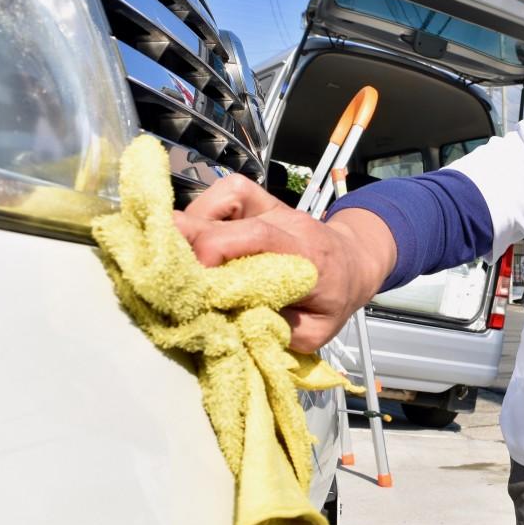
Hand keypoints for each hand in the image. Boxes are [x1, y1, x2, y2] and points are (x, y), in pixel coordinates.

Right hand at [172, 175, 393, 352]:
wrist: (355, 262)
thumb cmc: (334, 299)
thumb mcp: (315, 332)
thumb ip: (277, 332)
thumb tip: (231, 326)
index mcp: (305, 256)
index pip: (259, 239)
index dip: (216, 253)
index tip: (191, 285)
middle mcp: (288, 224)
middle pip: (231, 218)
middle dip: (190, 244)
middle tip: (167, 276)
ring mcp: (274, 209)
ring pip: (223, 198)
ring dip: (193, 227)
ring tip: (179, 259)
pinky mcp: (262, 202)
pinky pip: (227, 192)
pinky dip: (205, 210)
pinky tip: (197, 237)